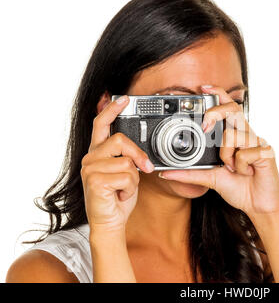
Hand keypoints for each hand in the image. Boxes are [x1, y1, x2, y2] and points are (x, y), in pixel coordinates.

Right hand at [80, 95, 153, 232]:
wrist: (110, 222)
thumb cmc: (118, 197)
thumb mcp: (126, 172)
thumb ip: (127, 157)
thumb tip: (138, 148)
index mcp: (98, 153)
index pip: (101, 124)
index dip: (112, 110)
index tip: (123, 98)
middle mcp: (91, 158)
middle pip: (121, 140)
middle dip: (138, 155)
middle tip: (146, 168)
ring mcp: (90, 169)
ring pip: (127, 163)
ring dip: (134, 179)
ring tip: (124, 189)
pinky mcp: (95, 181)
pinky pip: (127, 177)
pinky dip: (130, 189)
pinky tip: (119, 196)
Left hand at [160, 86, 278, 216]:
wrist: (258, 206)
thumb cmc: (239, 188)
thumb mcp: (210, 179)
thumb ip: (189, 173)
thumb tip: (165, 173)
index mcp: (235, 136)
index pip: (228, 107)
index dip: (219, 93)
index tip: (203, 88)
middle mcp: (246, 134)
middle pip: (232, 109)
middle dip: (216, 113)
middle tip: (205, 127)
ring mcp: (258, 142)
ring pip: (233, 135)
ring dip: (227, 156)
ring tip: (233, 168)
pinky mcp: (267, 152)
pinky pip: (245, 153)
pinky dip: (240, 167)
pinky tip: (246, 173)